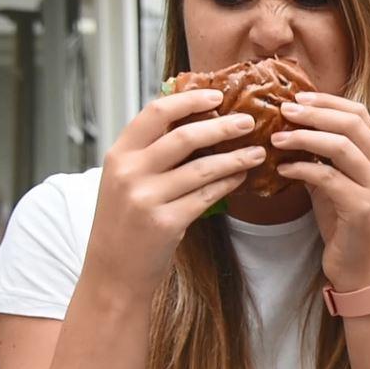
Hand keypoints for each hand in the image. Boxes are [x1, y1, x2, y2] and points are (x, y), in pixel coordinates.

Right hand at [85, 89, 264, 293]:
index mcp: (118, 155)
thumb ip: (149, 152)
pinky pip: (207, 195)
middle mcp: (129, 173)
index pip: (156, 113)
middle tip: (248, 121)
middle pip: (184, 137)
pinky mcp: (166, 223)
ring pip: (203, 168)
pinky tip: (242, 176)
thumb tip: (192, 120)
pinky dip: (228, 183)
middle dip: (222, 126)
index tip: (216, 95)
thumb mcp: (123, 180)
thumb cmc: (123, 222)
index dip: (189, 100)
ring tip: (257, 152)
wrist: (112, 272)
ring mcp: (147, 198)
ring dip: (235, 157)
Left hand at [271, 92, 369, 290]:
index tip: (297, 97)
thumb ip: (321, 157)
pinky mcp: (363, 207)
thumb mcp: (333, 182)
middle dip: (314, 113)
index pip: (359, 113)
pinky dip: (301, 169)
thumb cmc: (344, 222)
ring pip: (341, 146)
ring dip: (304, 138)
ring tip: (277, 138)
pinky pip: (328, 177)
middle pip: (351, 123)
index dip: (328, 101)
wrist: (359, 265)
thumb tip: (289, 129)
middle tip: (283, 110)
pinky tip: (282, 170)